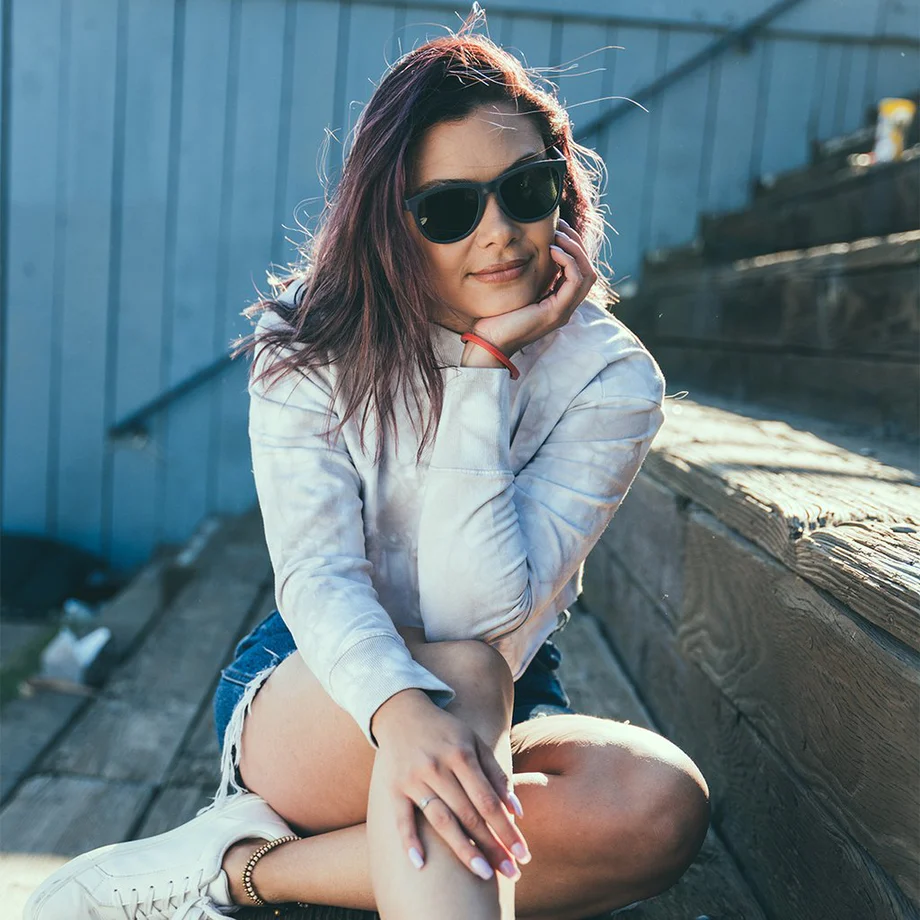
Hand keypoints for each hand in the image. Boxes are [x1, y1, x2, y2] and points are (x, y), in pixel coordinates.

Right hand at [372, 692, 529, 879]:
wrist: (401, 712)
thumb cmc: (446, 732)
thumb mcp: (474, 742)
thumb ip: (496, 774)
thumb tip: (517, 811)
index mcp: (461, 755)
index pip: (489, 800)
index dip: (507, 829)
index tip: (524, 855)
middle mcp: (438, 767)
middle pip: (469, 814)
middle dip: (492, 846)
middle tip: (512, 873)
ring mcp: (414, 778)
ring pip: (441, 820)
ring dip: (463, 850)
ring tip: (484, 875)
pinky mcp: (394, 787)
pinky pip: (402, 818)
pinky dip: (409, 841)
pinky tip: (421, 865)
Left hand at [470, 217, 597, 356]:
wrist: (488, 342)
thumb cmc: (496, 318)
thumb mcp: (517, 290)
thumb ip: (529, 276)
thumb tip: (530, 251)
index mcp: (557, 302)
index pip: (579, 272)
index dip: (573, 248)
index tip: (558, 229)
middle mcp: (565, 307)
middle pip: (588, 270)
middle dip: (577, 244)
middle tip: (562, 226)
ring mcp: (563, 311)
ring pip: (588, 274)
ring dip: (575, 250)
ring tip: (558, 235)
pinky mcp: (556, 312)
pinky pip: (575, 281)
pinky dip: (568, 261)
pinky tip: (553, 250)